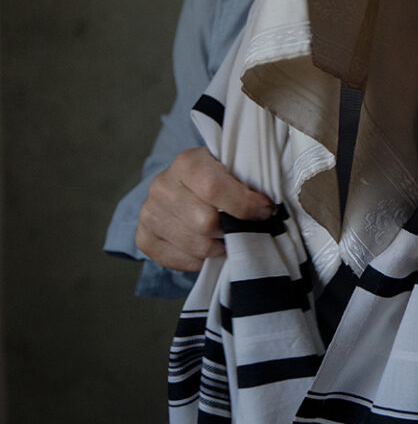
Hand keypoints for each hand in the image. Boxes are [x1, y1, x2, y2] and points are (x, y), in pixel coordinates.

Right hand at [135, 147, 274, 271]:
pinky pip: (177, 261)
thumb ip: (250, 181)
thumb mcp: (235, 168)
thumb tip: (268, 208)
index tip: (266, 211)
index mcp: (186, 163)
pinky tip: (208, 247)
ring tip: (227, 238)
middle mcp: (161, 186)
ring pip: (196, 246)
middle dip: (233, 229)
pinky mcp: (143, 237)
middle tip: (245, 228)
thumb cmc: (221, 177)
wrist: (189, 185)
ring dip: (219, 247)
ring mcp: (149, 213)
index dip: (245, 205)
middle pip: (205, 223)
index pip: (214, 188)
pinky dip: (199, 260)